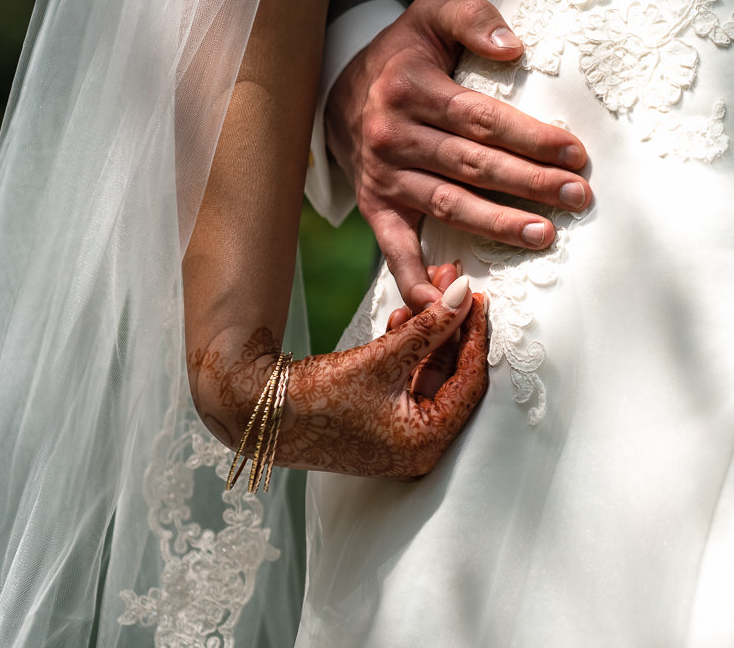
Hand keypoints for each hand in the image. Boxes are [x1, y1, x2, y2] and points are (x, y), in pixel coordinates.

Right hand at [278, 268, 489, 478]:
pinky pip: (406, 383)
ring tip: (427, 289)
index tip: (476, 296)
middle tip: (453, 285)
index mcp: (426, 443)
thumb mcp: (381, 357)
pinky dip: (407, 352)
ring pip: (428, 375)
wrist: (257, 412)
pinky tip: (401, 317)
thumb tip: (463, 293)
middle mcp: (419, 448)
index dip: (474, 334)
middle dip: (451, 327)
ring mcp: (399, 439)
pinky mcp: (381, 426)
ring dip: (428, 334)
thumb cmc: (314, 397)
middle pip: (452, 377)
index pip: (469, 382)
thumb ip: (428, 325)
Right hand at [326, 0, 590, 312]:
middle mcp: (393, 134)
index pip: (481, 118)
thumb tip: (514, 49)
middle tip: (576, 196)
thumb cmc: (402, 52)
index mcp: (411, 88)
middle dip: (529, 183)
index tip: (574, 153)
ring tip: (544, 234)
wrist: (334, 85)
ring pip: (447, 204)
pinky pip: (395, 248)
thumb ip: (473, 20)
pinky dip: (417, 280)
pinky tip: (446, 304)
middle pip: (472, 165)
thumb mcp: (430, 14)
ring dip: (497, 225)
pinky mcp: (375, 206)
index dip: (529, 137)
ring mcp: (383, 175)